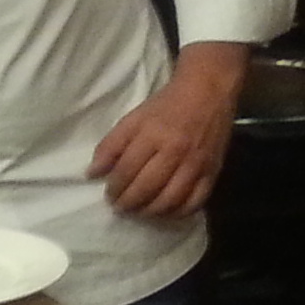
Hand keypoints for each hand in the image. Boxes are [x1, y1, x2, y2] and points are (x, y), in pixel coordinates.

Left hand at [91, 43, 246, 217]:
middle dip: (129, 203)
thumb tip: (92, 173)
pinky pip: (195, 202)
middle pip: (147, 188)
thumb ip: (111, 145)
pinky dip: (178, 213)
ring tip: (139, 212)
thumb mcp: (134, 118)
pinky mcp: (212, 172)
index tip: (109, 195)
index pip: (127, 170)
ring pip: (170, 200)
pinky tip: (166, 212)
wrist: (208, 91)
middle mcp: (175, 152)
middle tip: (120, 207)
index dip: (115, 188)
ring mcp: (196, 164)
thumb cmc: (166, 105)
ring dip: (150, 212)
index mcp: (152, 135)